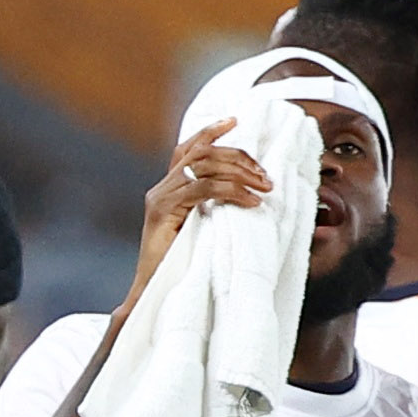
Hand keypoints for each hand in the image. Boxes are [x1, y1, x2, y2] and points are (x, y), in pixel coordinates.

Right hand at [127, 119, 271, 305]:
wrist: (151, 295)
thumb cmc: (179, 270)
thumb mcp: (201, 234)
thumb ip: (213, 213)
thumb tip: (247, 200)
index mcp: (167, 191)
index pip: (187, 149)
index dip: (209, 132)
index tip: (234, 121)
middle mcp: (160, 190)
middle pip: (201, 153)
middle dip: (239, 158)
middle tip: (266, 177)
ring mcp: (160, 199)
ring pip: (204, 166)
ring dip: (240, 172)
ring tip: (265, 187)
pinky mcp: (163, 211)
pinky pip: (203, 188)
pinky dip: (231, 191)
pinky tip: (251, 202)